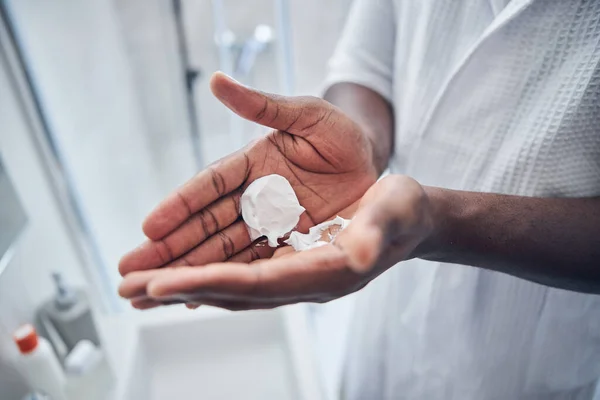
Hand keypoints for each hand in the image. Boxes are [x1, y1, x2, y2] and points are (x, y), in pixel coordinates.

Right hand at [118, 72, 377, 277]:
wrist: (371, 163)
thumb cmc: (340, 133)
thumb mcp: (306, 114)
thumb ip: (263, 105)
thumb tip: (216, 80)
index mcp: (252, 163)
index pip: (209, 186)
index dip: (180, 206)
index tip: (149, 226)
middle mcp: (252, 196)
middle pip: (204, 225)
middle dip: (169, 249)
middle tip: (130, 270)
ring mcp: (266, 223)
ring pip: (222, 250)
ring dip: (188, 270)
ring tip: (151, 291)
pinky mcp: (284, 243)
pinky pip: (251, 263)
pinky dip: (224, 279)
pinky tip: (195, 297)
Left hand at [118, 175, 435, 309]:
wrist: (406, 216)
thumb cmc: (402, 211)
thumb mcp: (393, 212)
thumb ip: (374, 233)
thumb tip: (359, 254)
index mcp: (322, 272)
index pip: (253, 282)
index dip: (207, 282)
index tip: (160, 286)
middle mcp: (300, 278)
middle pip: (229, 286)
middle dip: (179, 287)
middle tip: (128, 291)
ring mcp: (291, 269)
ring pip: (228, 278)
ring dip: (184, 280)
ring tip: (139, 285)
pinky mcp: (286, 257)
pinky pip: (239, 268)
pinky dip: (207, 271)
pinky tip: (183, 273)